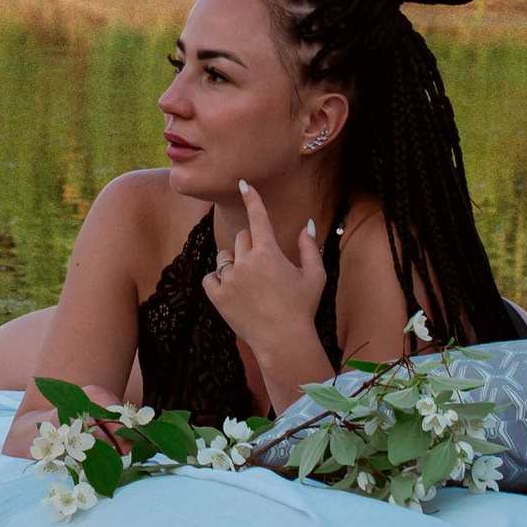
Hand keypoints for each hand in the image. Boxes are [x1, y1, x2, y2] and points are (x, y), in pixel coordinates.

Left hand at [202, 183, 332, 400]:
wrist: (283, 342)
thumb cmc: (303, 309)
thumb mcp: (315, 276)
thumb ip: (309, 247)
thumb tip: (306, 225)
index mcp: (269, 252)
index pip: (258, 217)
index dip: (252, 198)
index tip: (244, 184)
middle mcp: (246, 261)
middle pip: (242, 238)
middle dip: (251, 247)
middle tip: (264, 268)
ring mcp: (230, 279)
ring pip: (224, 256)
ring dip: (233, 262)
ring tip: (248, 282)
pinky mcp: (218, 297)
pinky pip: (211, 278)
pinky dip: (218, 280)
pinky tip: (231, 291)